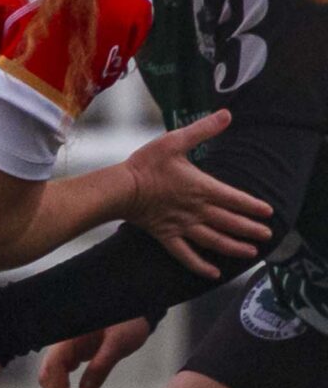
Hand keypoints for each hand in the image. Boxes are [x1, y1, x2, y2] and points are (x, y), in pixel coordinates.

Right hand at [37, 316, 154, 387]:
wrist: (134, 310)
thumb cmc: (128, 322)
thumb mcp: (119, 343)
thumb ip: (101, 366)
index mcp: (69, 338)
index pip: (54, 367)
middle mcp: (62, 345)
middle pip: (48, 376)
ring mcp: (65, 351)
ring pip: (52, 379)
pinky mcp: (72, 356)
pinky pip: (60, 377)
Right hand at [118, 109, 270, 277]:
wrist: (119, 189)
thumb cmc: (145, 164)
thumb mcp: (174, 141)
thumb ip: (202, 130)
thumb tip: (227, 114)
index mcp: (202, 188)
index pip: (235, 198)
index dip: (253, 205)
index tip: (269, 212)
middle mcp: (196, 210)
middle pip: (230, 222)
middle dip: (250, 229)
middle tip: (268, 236)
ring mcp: (182, 226)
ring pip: (214, 240)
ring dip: (234, 247)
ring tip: (251, 253)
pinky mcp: (166, 236)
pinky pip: (186, 255)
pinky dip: (200, 266)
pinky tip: (213, 273)